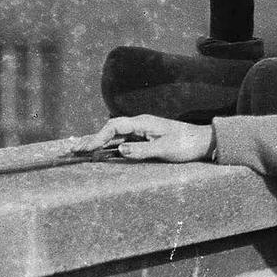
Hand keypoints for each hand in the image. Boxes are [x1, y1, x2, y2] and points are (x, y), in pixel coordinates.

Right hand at [73, 114, 212, 162]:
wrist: (203, 142)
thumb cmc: (186, 144)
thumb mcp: (165, 149)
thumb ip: (142, 150)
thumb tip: (119, 150)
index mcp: (143, 122)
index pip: (115, 126)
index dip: (99, 136)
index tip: (87, 148)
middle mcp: (140, 125)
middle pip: (110, 130)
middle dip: (91, 139)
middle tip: (73, 150)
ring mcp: (142, 132)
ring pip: (114, 136)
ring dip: (98, 143)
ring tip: (79, 151)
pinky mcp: (145, 139)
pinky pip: (122, 142)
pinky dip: (109, 147)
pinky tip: (99, 153)